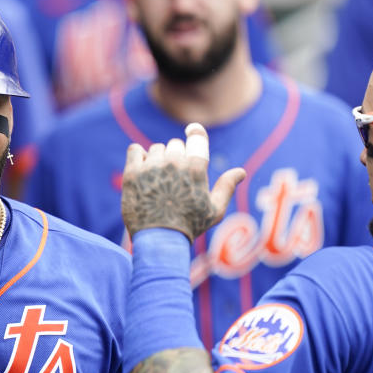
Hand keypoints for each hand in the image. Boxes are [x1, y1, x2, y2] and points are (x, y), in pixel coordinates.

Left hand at [120, 123, 244, 240]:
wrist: (158, 241)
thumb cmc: (189, 226)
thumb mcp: (215, 210)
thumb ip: (227, 187)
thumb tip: (241, 172)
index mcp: (195, 168)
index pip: (197, 136)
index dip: (195, 132)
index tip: (191, 131)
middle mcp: (173, 163)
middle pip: (175, 145)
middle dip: (177, 157)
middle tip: (175, 179)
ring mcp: (151, 167)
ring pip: (156, 149)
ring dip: (158, 159)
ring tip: (159, 181)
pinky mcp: (132, 173)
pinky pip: (135, 150)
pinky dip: (138, 156)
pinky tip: (142, 170)